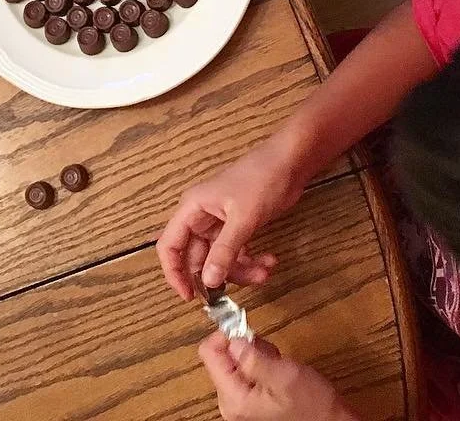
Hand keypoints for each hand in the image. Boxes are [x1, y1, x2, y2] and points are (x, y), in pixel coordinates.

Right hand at [157, 139, 303, 299]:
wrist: (289, 163)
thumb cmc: (261, 180)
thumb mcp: (243, 219)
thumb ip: (224, 251)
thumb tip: (208, 282)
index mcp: (192, 209)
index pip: (169, 245)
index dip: (174, 273)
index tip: (189, 297)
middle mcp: (201, 217)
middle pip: (197, 258)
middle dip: (218, 275)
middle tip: (236, 292)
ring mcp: (220, 223)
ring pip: (220, 260)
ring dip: (241, 271)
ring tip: (264, 271)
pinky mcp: (238, 227)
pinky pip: (236, 254)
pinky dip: (250, 262)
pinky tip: (268, 261)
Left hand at [200, 334, 356, 420]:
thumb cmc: (312, 407)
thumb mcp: (284, 376)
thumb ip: (253, 357)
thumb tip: (232, 339)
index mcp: (233, 399)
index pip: (208, 353)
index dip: (225, 334)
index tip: (246, 330)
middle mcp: (230, 404)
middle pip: (222, 357)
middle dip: (244, 347)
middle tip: (270, 354)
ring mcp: (240, 405)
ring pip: (235, 363)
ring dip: (255, 356)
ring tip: (277, 366)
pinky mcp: (251, 403)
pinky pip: (246, 373)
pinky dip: (260, 366)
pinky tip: (277, 374)